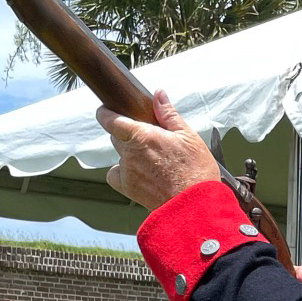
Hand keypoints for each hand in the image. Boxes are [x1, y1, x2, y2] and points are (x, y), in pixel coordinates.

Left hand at [97, 89, 220, 209]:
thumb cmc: (195, 172)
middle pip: (117, 137)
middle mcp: (130, 153)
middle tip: (148, 141)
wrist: (194, 205)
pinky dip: (122, 173)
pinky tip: (138, 174)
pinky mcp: (128, 189)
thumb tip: (158, 95)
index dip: (105, 113)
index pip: (110, 119)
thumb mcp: (188, 136)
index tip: (106, 111)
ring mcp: (127, 172)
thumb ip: (168, 114)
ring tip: (151, 162)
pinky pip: (115, 176)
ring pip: (119, 156)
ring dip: (129, 154)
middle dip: (128, 135)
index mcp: (142, 135)